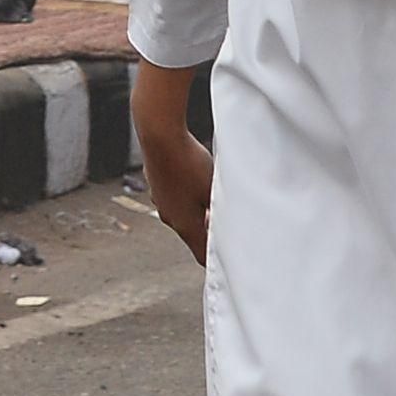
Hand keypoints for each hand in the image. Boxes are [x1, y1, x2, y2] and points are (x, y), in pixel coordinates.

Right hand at [130, 59, 214, 264]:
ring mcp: (160, 200)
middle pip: (193, 234)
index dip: (217, 260)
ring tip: (214, 196)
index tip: (232, 259)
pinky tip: (196, 178)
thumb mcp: (215, 189)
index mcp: (185, 225)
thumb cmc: (189, 163)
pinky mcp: (157, 184)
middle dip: (210, 231)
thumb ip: (226, 209)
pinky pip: (175, 197)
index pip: (202, 255)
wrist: (159, 135)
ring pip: (184, 214)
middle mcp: (169, 217)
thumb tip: (238, 220)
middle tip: (229, 223)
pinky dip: (187, 195)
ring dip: (198, 212)